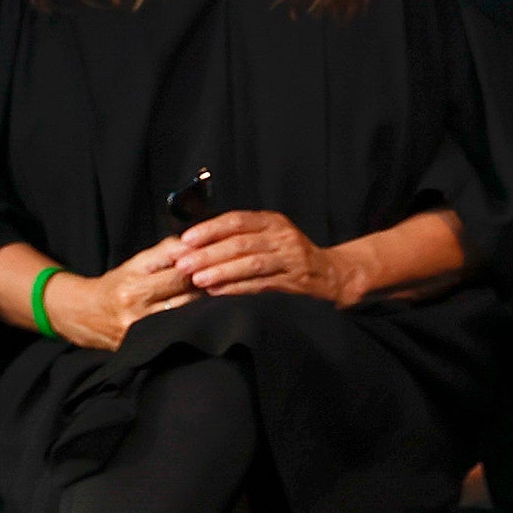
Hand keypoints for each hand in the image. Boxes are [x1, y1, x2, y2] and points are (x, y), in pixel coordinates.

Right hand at [44, 237, 197, 350]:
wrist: (84, 314)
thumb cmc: (115, 286)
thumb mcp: (136, 263)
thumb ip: (165, 251)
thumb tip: (193, 245)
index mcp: (134, 281)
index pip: (179, 272)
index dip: (198, 267)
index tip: (208, 264)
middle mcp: (135, 304)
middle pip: (185, 294)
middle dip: (203, 285)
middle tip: (211, 280)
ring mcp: (139, 329)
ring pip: (184, 314)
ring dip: (200, 304)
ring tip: (205, 296)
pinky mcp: (141, 346)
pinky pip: (174, 332)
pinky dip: (187, 322)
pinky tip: (193, 316)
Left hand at [176, 209, 360, 306]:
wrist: (328, 273)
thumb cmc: (288, 253)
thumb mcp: (269, 235)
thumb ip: (239, 236)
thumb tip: (195, 242)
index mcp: (272, 221)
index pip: (237, 221)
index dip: (210, 229)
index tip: (187, 240)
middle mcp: (282, 236)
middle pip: (241, 243)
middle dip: (209, 254)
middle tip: (184, 264)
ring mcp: (290, 259)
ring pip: (251, 264)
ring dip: (221, 272)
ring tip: (198, 280)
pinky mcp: (293, 281)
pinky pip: (260, 285)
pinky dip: (237, 288)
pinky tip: (217, 292)